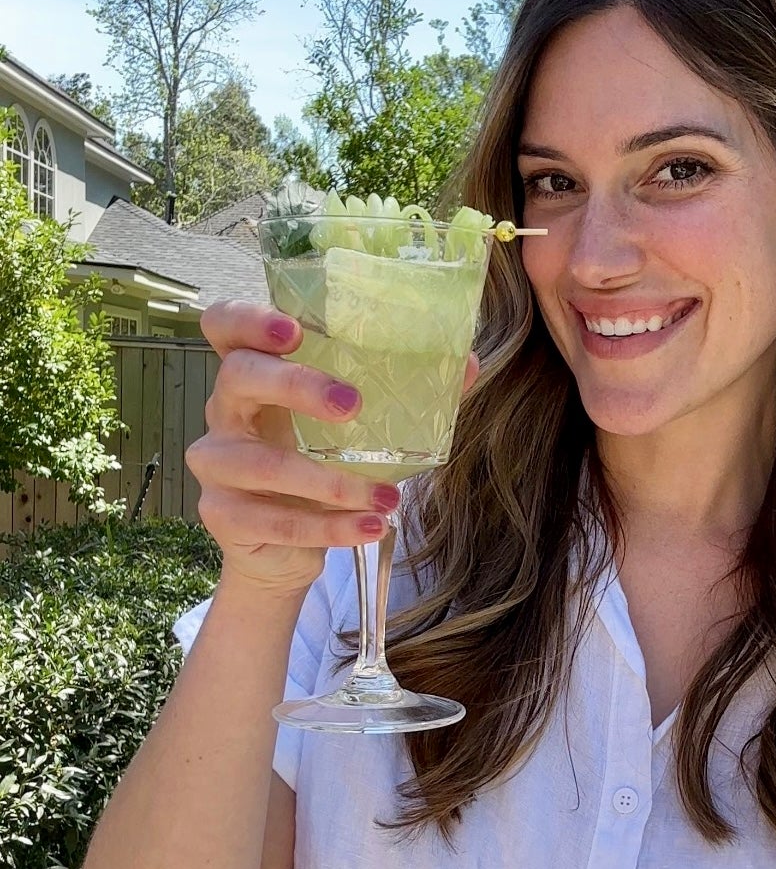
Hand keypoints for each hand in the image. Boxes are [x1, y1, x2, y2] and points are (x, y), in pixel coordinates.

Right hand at [189, 300, 479, 597]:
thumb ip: (406, 394)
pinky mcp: (221, 514)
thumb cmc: (321, 468)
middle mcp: (224, 410)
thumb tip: (467, 363)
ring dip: (330, 481)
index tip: (294, 330)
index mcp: (254, 372)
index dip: (248, 319)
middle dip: (296, 386)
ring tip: (385, 497)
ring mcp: (215, 463)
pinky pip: (275, 519)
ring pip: (262, 464)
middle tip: (352, 405)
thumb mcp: (359, 429)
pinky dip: (330, 527)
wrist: (285, 548)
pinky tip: (369, 527)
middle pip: (238, 376)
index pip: (224, 325)